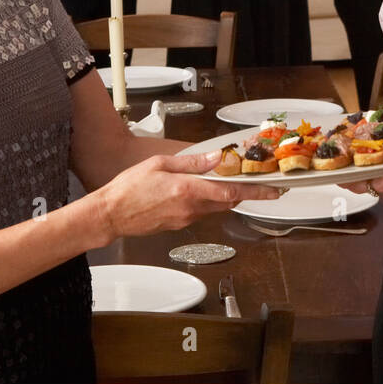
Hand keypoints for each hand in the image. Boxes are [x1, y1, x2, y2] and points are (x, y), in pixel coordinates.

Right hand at [96, 151, 280, 238]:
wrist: (110, 215)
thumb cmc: (128, 188)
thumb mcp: (161, 164)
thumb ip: (192, 163)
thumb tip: (216, 158)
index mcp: (188, 190)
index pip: (230, 193)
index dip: (256, 192)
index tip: (273, 191)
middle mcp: (190, 208)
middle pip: (227, 202)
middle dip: (244, 193)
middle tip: (259, 184)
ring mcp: (185, 220)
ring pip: (215, 208)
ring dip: (224, 197)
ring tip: (227, 182)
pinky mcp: (178, 225)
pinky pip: (200, 212)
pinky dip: (206, 202)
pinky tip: (199, 191)